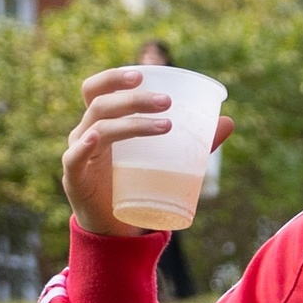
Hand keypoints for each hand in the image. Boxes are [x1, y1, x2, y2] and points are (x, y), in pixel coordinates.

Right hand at [64, 67, 234, 236]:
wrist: (115, 227)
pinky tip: (95, 139)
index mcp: (101, 122)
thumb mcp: (164, 160)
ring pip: (99, 128)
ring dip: (132, 123)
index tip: (142, 74)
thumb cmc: (136, 184)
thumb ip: (193, 142)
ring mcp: (78, 155)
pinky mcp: (74, 179)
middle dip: (134, 99)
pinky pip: (73, 158)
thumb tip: (228, 122)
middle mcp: (85, 133)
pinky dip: (83, 147)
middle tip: (166, 102)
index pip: (97, 90)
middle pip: (101, 105)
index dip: (113, 78)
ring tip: (165, 126)